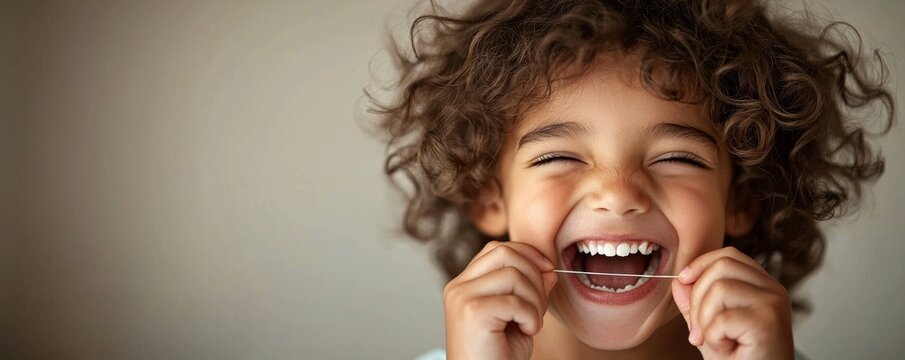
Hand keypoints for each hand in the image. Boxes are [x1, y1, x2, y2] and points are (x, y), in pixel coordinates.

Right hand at [444, 241, 557, 359]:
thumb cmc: (498, 356)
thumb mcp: (520, 317)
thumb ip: (531, 291)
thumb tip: (549, 270)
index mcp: (465, 284)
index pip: (498, 249)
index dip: (527, 254)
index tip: (548, 271)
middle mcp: (458, 286)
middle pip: (505, 253)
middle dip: (534, 275)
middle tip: (539, 307)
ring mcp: (462, 297)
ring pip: (513, 274)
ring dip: (534, 299)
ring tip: (531, 323)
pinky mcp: (471, 312)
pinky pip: (515, 301)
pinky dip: (530, 316)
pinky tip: (526, 332)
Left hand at [671, 247, 793, 359]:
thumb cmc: (739, 358)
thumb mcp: (709, 326)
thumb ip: (695, 302)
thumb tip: (679, 280)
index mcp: (762, 285)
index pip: (728, 256)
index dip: (701, 264)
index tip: (683, 281)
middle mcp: (773, 290)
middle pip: (721, 267)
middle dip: (697, 298)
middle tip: (698, 331)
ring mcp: (774, 304)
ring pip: (720, 289)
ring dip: (705, 320)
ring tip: (716, 340)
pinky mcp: (769, 322)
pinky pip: (723, 318)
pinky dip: (714, 337)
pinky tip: (728, 348)